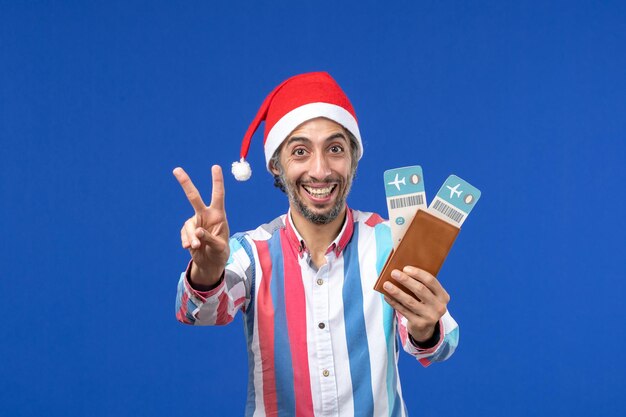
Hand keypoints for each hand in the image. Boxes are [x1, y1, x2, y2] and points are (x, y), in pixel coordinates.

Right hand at [173, 165, 229, 286]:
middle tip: (176, 169)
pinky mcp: (187, 231)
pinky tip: (190, 247)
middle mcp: (206, 215)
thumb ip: (210, 239)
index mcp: (218, 215)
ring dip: (190, 236)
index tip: (215, 167)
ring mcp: (195, 222)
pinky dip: (186, 241)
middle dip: (185, 183)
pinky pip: (183, 234)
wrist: (211, 262)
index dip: (217, 181)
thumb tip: (197, 232)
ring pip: (188, 225)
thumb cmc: (220, 252)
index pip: (218, 195)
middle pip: (194, 197)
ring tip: (196, 246)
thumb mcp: (220, 247)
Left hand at [383, 266, 449, 342]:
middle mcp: (439, 307)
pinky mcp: (419, 324)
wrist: (426, 329)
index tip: (405, 268)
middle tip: (394, 273)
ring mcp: (429, 317)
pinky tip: (386, 296)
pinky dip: (394, 302)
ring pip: (410, 301)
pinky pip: (403, 311)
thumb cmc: (425, 305)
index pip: (431, 281)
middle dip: (406, 280)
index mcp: (443, 296)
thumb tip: (402, 272)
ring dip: (397, 291)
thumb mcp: (429, 296)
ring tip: (386, 284)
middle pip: (420, 290)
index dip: (418, 273)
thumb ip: (422, 285)